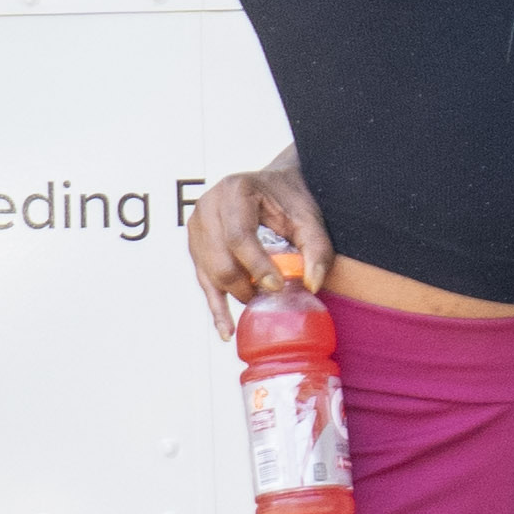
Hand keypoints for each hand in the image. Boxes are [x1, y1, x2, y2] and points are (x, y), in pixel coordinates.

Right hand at [186, 155, 325, 341]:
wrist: (273, 183)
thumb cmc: (290, 197)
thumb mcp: (309, 216)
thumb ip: (316, 248)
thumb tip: (312, 284)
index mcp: (234, 191)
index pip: (238, 236)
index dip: (257, 265)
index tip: (278, 285)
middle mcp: (208, 207)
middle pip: (220, 259)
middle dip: (246, 285)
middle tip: (272, 296)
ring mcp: (197, 227)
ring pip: (209, 274)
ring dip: (234, 294)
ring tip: (259, 305)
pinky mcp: (196, 246)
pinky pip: (203, 280)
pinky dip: (216, 305)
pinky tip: (227, 329)